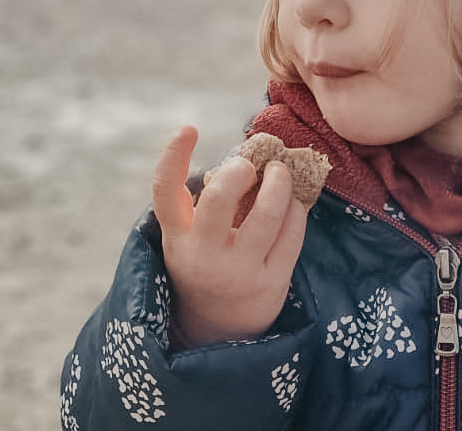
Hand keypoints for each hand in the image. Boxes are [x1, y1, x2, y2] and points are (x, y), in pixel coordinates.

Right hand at [152, 126, 307, 346]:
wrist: (219, 332)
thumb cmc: (208, 262)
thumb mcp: (191, 236)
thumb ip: (207, 200)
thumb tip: (250, 153)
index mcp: (178, 237)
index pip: (165, 193)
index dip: (173, 156)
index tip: (189, 128)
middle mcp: (203, 255)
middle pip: (220, 197)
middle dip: (240, 169)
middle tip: (250, 164)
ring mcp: (238, 271)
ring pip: (267, 212)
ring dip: (279, 181)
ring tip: (279, 172)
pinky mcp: (271, 282)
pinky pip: (292, 232)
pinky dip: (296, 208)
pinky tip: (293, 204)